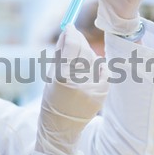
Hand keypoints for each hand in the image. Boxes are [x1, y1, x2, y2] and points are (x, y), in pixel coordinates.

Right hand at [35, 25, 108, 154]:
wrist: (62, 127)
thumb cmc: (52, 99)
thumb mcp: (50, 75)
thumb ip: (60, 53)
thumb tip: (67, 31)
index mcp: (62, 77)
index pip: (72, 45)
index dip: (71, 33)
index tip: (70, 27)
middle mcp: (80, 82)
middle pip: (84, 50)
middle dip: (79, 41)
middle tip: (74, 38)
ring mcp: (93, 88)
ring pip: (94, 59)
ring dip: (87, 56)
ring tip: (78, 67)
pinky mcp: (103, 93)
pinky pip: (103, 71)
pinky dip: (97, 68)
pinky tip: (88, 74)